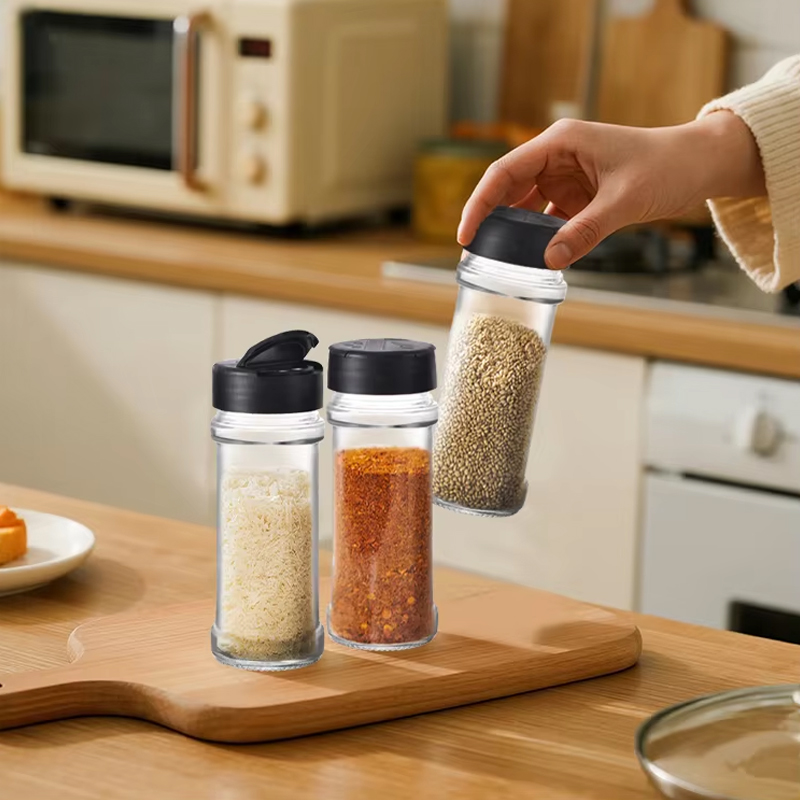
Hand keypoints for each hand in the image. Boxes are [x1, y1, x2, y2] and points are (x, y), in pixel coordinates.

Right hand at [457, 113, 765, 268]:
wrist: (698, 166)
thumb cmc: (666, 166)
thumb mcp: (624, 200)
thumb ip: (586, 231)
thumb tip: (549, 260)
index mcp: (560, 143)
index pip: (504, 172)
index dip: (480, 203)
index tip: (466, 235)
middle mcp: (557, 157)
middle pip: (508, 189)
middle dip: (489, 219)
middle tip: (474, 253)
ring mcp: (566, 177)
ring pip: (525, 205)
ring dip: (512, 231)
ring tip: (496, 259)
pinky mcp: (577, 196)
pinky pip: (547, 218)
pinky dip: (538, 237)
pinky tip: (531, 257)